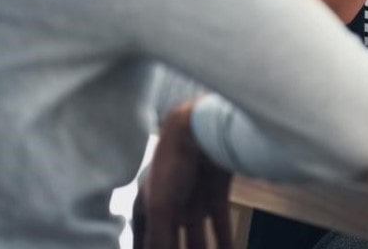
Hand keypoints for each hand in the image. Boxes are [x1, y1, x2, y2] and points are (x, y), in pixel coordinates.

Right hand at [141, 101, 232, 248]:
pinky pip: (220, 223)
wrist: (202, 130)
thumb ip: (158, 236)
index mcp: (148, 201)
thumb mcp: (160, 206)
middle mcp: (170, 201)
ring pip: (197, 235)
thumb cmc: (172, 164)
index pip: (143, 234)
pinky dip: (224, 240)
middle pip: (172, 238)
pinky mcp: (217, 193)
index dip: (145, 248)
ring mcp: (194, 197)